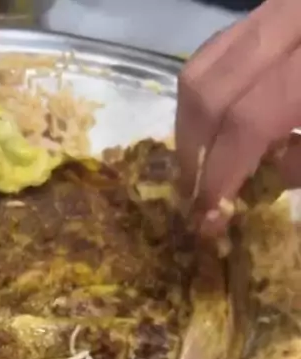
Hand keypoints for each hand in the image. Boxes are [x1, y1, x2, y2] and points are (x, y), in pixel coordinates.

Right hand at [176, 0, 300, 230]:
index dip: (222, 173)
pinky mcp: (269, 12)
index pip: (248, 119)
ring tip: (203, 164)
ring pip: (203, 63)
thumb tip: (250, 183)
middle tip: (196, 195)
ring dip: (192, 124)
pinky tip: (223, 127)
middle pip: (207, 86)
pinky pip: (219, 49)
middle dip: (194, 150)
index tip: (208, 215)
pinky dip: (210, 93)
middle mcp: (289, 20)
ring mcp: (277, 9)